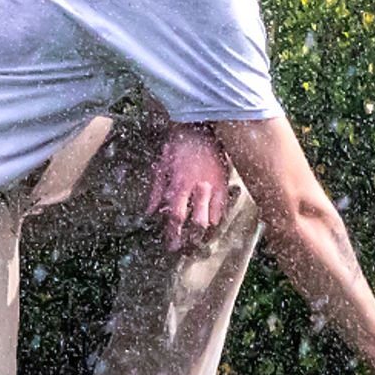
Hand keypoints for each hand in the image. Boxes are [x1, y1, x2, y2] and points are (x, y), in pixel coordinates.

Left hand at [146, 124, 231, 253]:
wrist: (201, 128)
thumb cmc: (178, 146)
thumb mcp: (161, 166)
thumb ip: (156, 191)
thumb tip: (150, 212)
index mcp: (180, 183)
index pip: (176, 215)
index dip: (173, 234)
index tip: (172, 245)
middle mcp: (198, 188)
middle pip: (197, 223)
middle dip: (191, 239)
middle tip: (185, 246)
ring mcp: (214, 186)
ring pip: (213, 219)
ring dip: (204, 232)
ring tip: (198, 240)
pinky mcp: (224, 183)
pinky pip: (223, 208)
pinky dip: (217, 219)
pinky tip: (211, 223)